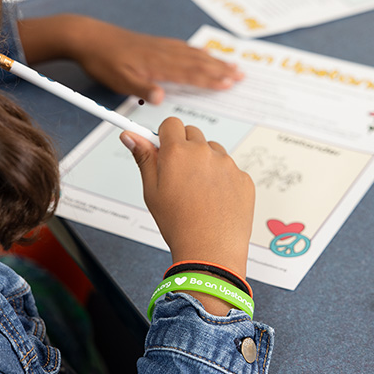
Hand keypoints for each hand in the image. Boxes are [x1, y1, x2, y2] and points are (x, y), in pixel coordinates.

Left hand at [17, 15, 243, 103]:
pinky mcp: (157, 44)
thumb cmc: (104, 61)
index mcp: (158, 64)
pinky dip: (199, 51)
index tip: (229, 84)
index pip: (191, 73)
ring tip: (232, 64)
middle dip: (221, 69)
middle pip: (199, 62)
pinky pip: (185, 47)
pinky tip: (204, 52)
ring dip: (214, 60)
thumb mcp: (120, 80)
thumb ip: (143, 87)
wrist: (90, 37)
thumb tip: (161, 98)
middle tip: (241, 75)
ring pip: (194, 53)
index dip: (212, 79)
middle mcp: (164, 53)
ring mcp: (162, 47)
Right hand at [120, 117, 253, 277]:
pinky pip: (230, 169)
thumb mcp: (152, 191)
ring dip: (205, 162)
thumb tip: (130, 135)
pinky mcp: (243, 178)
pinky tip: (215, 201)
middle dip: (184, 147)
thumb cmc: (178, 223)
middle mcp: (204, 152)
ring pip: (213, 150)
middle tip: (179, 174)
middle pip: (192, 133)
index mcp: (177, 152)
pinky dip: (223, 179)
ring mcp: (227, 164)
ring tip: (198, 192)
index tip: (163, 148)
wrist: (210, 250)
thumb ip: (143, 158)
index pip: (171, 124)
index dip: (165, 136)